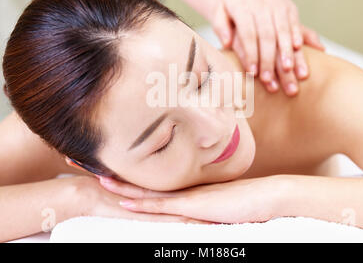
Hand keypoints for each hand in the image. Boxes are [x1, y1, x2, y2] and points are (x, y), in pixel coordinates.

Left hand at [98, 175, 283, 223]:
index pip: (150, 178)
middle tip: (90, 162)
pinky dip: (142, 202)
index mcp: (184, 186)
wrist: (265, 196)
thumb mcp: (215, 199)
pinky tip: (124, 199)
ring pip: (148, 190)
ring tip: (98, 176)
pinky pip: (163, 206)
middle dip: (116, 171)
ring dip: (122, 184)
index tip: (107, 165)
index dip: (128, 172)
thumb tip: (188, 200)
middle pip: (142, 179)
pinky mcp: (194, 206)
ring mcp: (186, 195)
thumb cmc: (244, 199)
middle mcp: (181, 187)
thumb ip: (199, 199)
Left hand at [212, 0, 324, 95]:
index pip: (248, 34)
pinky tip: (304, 51)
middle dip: (270, 61)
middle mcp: (261, 7)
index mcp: (242, 8)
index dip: (251, 54)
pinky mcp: (291, 9)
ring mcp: (278, 7)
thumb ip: (220, 26)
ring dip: (288, 53)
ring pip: (284, 32)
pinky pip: (296, 24)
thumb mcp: (221, 9)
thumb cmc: (235, 2)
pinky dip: (300, 37)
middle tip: (272, 82)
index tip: (253, 73)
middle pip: (267, 37)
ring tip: (292, 72)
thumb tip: (226, 43)